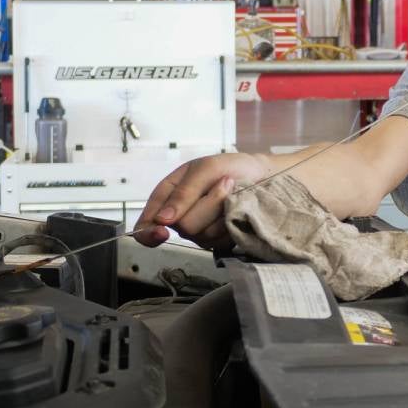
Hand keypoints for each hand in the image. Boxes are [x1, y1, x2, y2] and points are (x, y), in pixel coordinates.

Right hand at [135, 153, 268, 249]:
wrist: (261, 175)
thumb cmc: (231, 167)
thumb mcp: (205, 169)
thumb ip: (183, 193)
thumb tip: (162, 219)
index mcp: (168, 195)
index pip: (146, 223)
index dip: (148, 232)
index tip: (162, 230)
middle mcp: (179, 216)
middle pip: (183, 226)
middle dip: (207, 205)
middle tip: (223, 184)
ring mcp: (198, 230)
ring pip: (203, 234)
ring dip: (221, 210)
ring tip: (231, 192)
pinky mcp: (216, 240)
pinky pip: (218, 240)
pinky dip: (229, 223)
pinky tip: (234, 209)